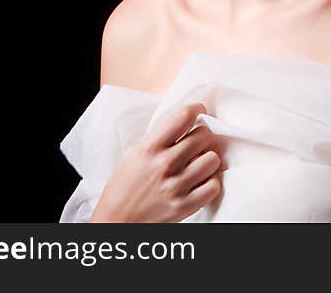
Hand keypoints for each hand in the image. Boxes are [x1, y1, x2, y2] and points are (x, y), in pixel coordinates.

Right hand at [90, 102, 221, 221]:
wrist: (116, 222)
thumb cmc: (124, 186)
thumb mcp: (134, 154)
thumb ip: (158, 138)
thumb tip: (184, 121)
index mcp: (149, 148)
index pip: (183, 116)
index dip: (196, 109)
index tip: (199, 111)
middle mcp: (164, 165)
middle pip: (204, 135)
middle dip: (202, 136)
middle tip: (195, 143)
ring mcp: (175, 186)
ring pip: (212, 159)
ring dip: (207, 160)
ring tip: (197, 164)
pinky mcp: (184, 206)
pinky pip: (213, 186)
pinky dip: (209, 184)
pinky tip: (199, 183)